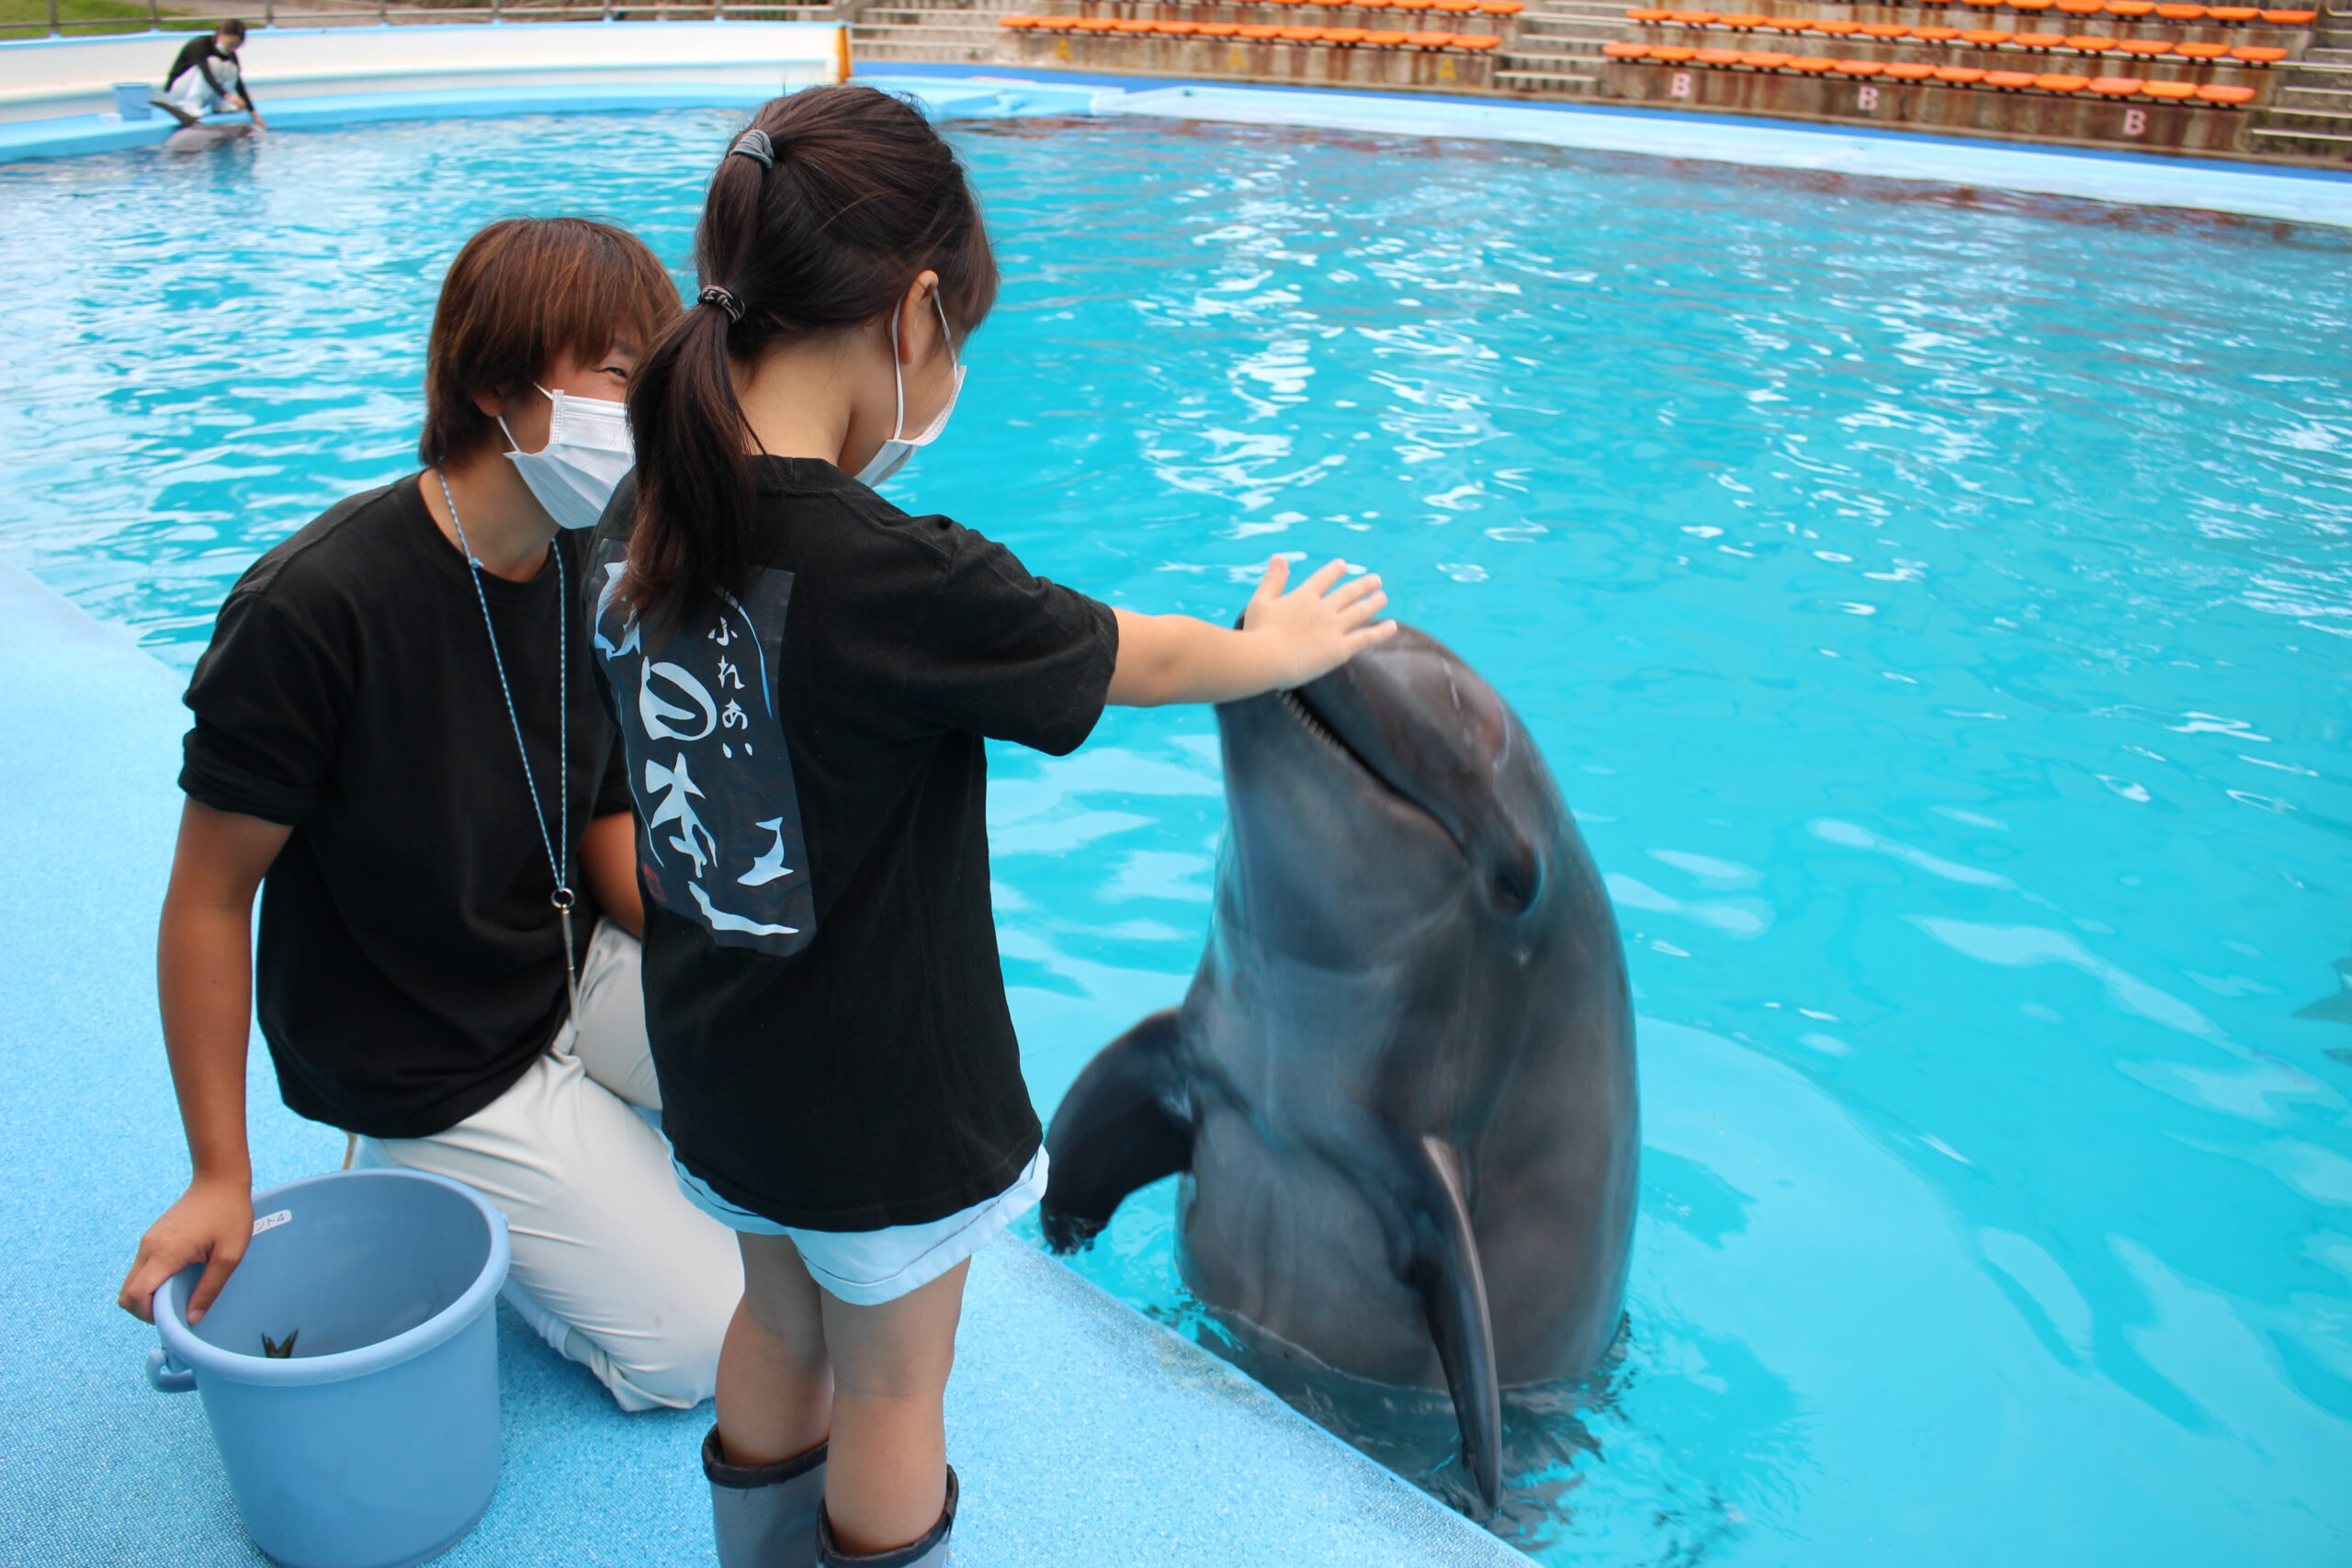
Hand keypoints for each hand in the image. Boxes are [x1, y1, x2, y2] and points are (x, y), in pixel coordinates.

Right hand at [119, 1176, 251, 1324]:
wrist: (219, 1180)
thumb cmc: (229, 1215)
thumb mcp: (230, 1256)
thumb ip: (210, 1289)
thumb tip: (192, 1319)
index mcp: (165, 1253)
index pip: (137, 1295)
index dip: (148, 1315)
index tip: (172, 1319)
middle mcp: (148, 1247)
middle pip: (126, 1293)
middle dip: (144, 1310)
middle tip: (174, 1312)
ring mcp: (147, 1241)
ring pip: (131, 1282)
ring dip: (147, 1296)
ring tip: (177, 1296)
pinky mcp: (151, 1237)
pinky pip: (141, 1268)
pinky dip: (151, 1282)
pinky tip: (177, 1279)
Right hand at [1239, 556, 1396, 688]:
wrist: (1267, 659)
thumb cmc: (1258, 633)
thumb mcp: (1261, 602)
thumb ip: (1273, 579)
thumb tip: (1279, 556)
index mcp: (1304, 596)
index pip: (1323, 579)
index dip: (1334, 571)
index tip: (1343, 565)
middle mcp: (1323, 609)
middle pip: (1348, 593)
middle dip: (1362, 585)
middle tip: (1375, 580)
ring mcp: (1334, 628)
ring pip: (1360, 612)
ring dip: (1373, 603)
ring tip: (1383, 597)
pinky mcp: (1340, 649)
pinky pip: (1365, 637)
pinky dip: (1380, 632)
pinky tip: (1392, 627)